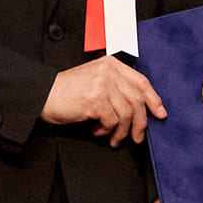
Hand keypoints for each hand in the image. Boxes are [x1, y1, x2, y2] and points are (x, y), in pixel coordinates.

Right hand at [41, 56, 164, 146]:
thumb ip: (115, 87)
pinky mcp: (95, 100)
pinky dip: (107, 131)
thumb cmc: (66, 91)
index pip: (141, 81)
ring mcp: (102, 85)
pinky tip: (98, 131)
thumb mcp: (94, 80)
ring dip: (122, 131)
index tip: (160, 113)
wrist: (42, 94)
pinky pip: (112, 121)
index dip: (154, 99)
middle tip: (137, 137)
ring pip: (127, 114)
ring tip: (113, 138)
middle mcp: (109, 72)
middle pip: (137, 100)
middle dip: (140, 123)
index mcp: (111, 65)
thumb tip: (139, 109)